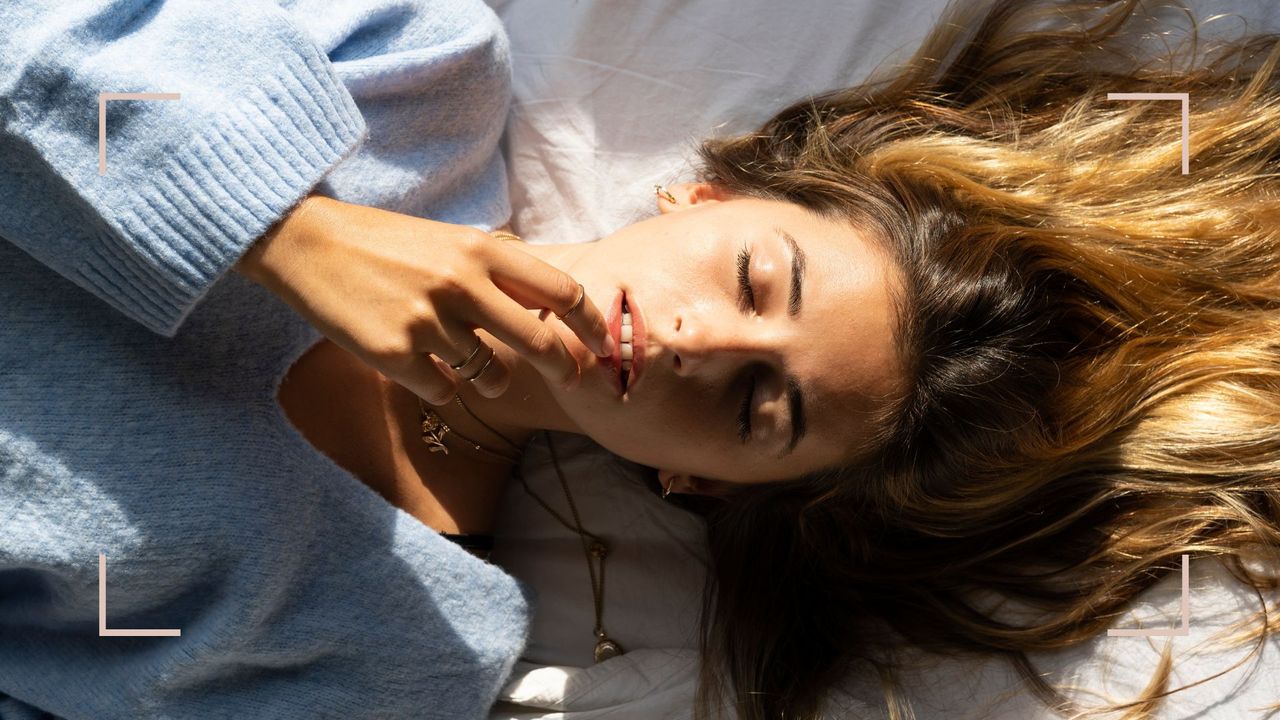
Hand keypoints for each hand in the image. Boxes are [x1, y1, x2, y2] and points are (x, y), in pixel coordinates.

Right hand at [234, 195, 612, 403]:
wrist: (307, 244)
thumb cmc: (387, 244)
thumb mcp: (450, 241)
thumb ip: (499, 270)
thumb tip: (554, 303)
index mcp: (481, 252)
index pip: (560, 291)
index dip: (591, 323)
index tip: (603, 344)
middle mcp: (461, 285)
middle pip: (540, 342)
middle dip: (564, 367)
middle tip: (571, 378)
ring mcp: (427, 322)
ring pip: (490, 375)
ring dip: (491, 378)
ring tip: (470, 361)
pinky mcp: (394, 355)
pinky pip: (445, 392)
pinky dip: (443, 387)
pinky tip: (424, 366)